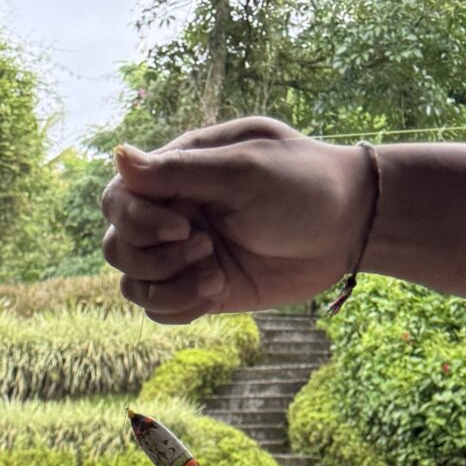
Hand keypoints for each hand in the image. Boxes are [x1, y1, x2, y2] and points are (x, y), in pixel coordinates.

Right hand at [102, 119, 375, 322]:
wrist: (348, 228)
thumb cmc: (302, 184)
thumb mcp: (242, 172)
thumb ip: (178, 170)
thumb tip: (117, 155)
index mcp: (178, 172)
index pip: (117, 198)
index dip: (136, 220)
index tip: (182, 227)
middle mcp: (172, 212)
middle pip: (117, 246)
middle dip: (152, 259)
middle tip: (206, 248)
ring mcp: (184, 254)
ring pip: (133, 284)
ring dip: (167, 287)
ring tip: (215, 276)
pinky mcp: (200, 288)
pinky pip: (160, 309)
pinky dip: (180, 308)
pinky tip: (217, 291)